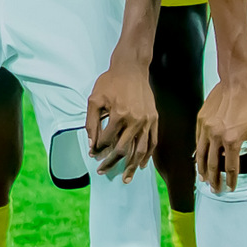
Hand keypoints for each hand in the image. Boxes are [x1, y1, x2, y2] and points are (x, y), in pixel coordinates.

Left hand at [85, 57, 160, 176]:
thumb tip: (92, 144)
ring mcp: (147, 121)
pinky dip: (147, 155)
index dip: (98, 150)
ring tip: (125, 178)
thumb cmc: (110, 82)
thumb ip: (91, 123)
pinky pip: (152, 142)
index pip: (107, 140)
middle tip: (102, 171)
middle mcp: (135, 120)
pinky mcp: (155, 119)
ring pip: (140, 150)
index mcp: (119, 114)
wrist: (132, 68)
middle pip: (122, 149)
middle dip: (111, 163)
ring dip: (131, 166)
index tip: (93, 155)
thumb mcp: (95, 99)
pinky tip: (141, 165)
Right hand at [193, 69, 246, 193]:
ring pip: (201, 155)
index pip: (231, 168)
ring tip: (202, 179)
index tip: (231, 188)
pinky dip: (198, 153)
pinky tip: (199, 158)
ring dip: (201, 170)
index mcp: (232, 141)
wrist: (237, 83)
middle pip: (213, 165)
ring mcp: (206, 129)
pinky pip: (197, 141)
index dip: (231, 181)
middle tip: (215, 190)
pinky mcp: (200, 120)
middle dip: (214, 180)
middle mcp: (216, 137)